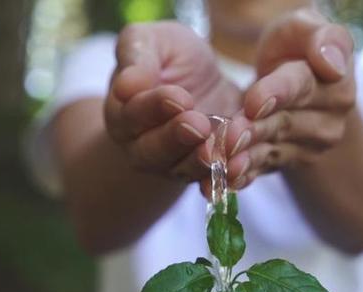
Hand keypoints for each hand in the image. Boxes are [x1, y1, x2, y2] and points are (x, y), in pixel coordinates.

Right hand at [105, 22, 251, 186]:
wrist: (204, 81)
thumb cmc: (169, 56)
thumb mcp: (150, 41)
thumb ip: (136, 56)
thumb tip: (125, 85)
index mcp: (123, 113)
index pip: (133, 114)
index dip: (155, 107)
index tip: (178, 97)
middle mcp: (142, 146)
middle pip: (154, 151)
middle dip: (177, 138)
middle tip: (198, 124)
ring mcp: (173, 164)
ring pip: (184, 169)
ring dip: (204, 159)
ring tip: (224, 144)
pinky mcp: (203, 171)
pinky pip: (212, 180)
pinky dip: (226, 176)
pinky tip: (240, 167)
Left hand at [236, 9, 355, 187]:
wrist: (290, 76)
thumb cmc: (295, 45)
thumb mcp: (306, 27)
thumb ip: (323, 39)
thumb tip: (333, 65)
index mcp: (335, 83)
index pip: (303, 87)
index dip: (277, 94)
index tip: (253, 102)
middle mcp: (328, 120)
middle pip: (285, 124)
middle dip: (255, 130)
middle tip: (228, 136)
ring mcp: (310, 146)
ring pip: (272, 150)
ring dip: (246, 157)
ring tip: (223, 161)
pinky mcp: (287, 162)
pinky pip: (263, 170)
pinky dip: (242, 176)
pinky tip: (223, 182)